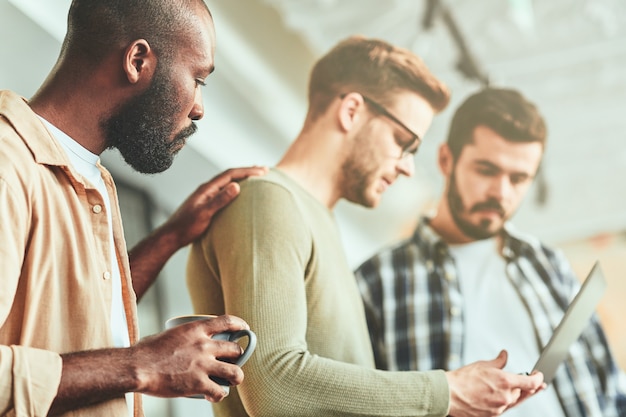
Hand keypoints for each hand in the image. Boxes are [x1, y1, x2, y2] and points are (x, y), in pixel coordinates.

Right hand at [131, 314, 249, 401]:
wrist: (137, 367)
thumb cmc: (146, 352)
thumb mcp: (168, 334)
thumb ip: (183, 336)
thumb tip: (184, 341)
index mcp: (196, 329)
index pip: (227, 321)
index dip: (240, 324)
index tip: (245, 329)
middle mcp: (204, 345)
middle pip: (235, 349)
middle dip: (237, 356)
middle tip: (232, 361)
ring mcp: (203, 365)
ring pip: (235, 372)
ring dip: (236, 377)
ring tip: (231, 381)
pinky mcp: (199, 384)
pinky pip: (220, 391)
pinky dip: (218, 395)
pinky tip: (213, 395)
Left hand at [160, 166, 267, 247]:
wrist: (171, 237)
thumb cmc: (186, 227)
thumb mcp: (205, 214)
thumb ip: (220, 200)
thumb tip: (237, 186)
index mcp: (207, 189)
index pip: (231, 174)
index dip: (248, 171)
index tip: (263, 171)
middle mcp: (207, 189)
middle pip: (230, 175)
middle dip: (248, 172)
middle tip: (264, 170)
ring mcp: (206, 196)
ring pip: (227, 183)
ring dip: (242, 179)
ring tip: (255, 178)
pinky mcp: (206, 204)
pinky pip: (224, 191)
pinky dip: (235, 188)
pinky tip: (239, 194)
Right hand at [445, 350, 544, 416]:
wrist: (449, 395)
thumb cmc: (463, 379)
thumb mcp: (483, 365)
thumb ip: (498, 362)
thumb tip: (505, 355)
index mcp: (506, 382)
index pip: (531, 383)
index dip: (538, 379)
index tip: (539, 376)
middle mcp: (506, 397)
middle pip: (522, 392)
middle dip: (522, 385)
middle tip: (523, 379)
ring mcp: (499, 408)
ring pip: (512, 401)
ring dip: (511, 394)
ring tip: (502, 386)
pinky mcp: (492, 416)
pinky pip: (502, 408)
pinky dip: (501, 401)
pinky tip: (493, 395)